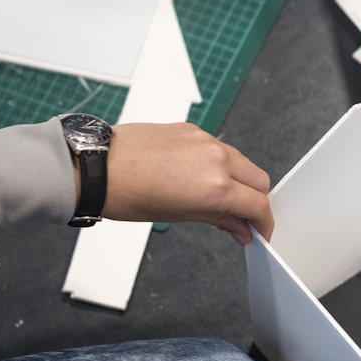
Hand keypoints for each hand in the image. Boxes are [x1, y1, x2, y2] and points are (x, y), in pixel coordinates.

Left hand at [84, 122, 273, 244]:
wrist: (96, 166)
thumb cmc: (127, 193)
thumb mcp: (178, 215)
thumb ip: (218, 219)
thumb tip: (239, 228)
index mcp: (215, 186)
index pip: (258, 205)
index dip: (264, 222)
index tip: (260, 231)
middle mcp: (217, 159)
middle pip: (259, 180)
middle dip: (256, 200)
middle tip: (243, 217)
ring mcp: (205, 140)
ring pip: (241, 162)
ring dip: (239, 181)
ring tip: (218, 199)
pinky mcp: (192, 130)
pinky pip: (219, 148)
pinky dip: (219, 165)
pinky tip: (199, 177)